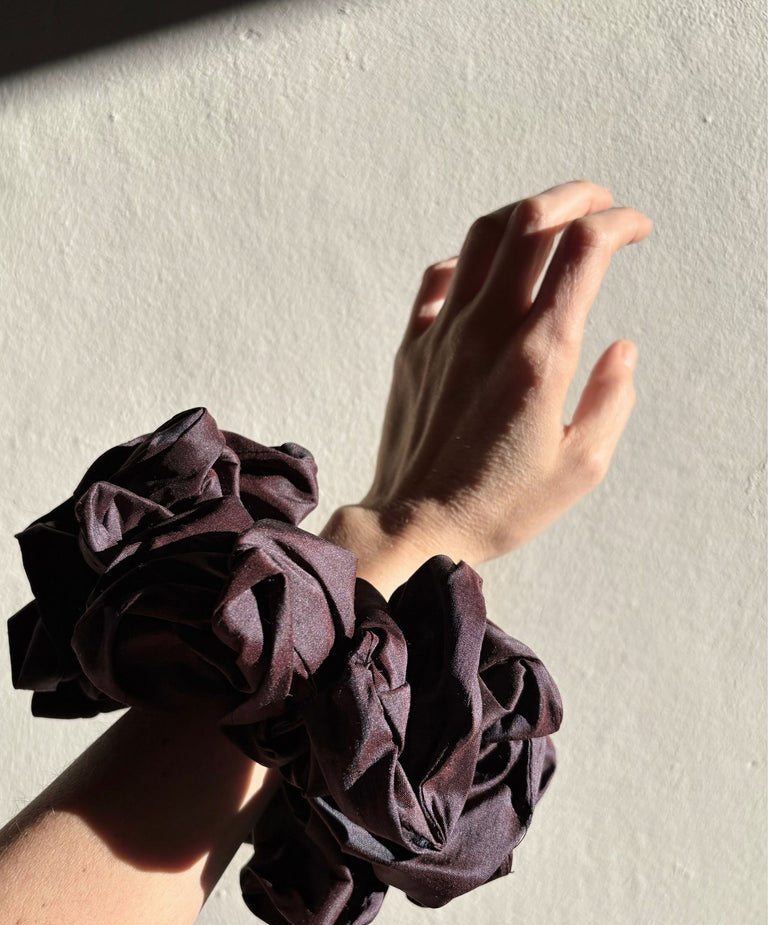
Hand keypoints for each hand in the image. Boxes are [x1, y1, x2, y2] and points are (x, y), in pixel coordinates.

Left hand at [322, 180, 651, 593]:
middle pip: (531, 221)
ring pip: (482, 237)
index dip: (618, 224)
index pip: (584, 251)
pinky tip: (488, 273)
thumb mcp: (579, 468)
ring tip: (549, 219)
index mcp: (539, 357)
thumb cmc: (498, 506)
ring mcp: (444, 333)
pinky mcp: (413, 346)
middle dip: (576, 197)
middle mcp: (488, 330)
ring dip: (523, 213)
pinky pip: (438, 278)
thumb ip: (611, 400)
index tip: (636, 228)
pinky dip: (470, 259)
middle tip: (600, 203)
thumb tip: (621, 349)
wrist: (414, 524)